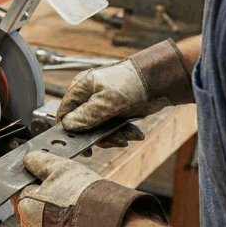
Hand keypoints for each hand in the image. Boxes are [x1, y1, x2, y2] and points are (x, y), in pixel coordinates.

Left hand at [14, 150, 165, 226]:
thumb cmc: (83, 197)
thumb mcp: (61, 168)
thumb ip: (40, 161)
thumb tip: (29, 158)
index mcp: (24, 204)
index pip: (21, 187)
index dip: (36, 178)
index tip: (52, 176)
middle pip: (32, 206)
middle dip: (47, 197)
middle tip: (68, 190)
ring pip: (45, 224)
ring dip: (56, 215)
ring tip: (77, 207)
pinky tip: (80, 223)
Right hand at [57, 39, 193, 144]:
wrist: (160, 81)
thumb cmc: (132, 84)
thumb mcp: (106, 103)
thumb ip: (85, 116)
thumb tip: (67, 126)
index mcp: (81, 88)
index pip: (65, 112)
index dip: (69, 130)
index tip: (78, 145)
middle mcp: (90, 96)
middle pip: (84, 124)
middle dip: (100, 136)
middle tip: (113, 142)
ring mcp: (103, 103)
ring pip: (100, 128)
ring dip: (115, 136)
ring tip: (129, 137)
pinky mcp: (116, 110)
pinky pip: (113, 127)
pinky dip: (123, 132)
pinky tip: (135, 133)